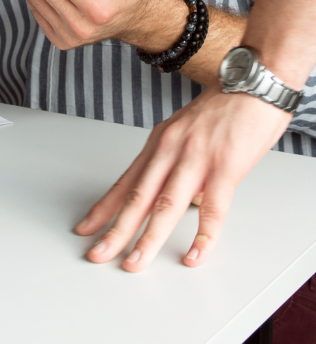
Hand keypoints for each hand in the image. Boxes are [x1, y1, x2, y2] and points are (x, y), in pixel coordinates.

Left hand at [75, 88, 292, 270]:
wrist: (258, 81)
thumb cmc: (225, 108)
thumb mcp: (185, 132)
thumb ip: (172, 162)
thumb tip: (167, 192)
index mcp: (158, 144)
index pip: (124, 183)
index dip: (102, 209)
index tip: (85, 229)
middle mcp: (170, 152)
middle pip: (137, 199)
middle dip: (115, 231)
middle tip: (98, 254)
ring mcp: (197, 161)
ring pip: (165, 206)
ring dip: (148, 239)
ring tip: (135, 262)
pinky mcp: (226, 169)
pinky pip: (213, 210)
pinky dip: (203, 236)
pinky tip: (194, 255)